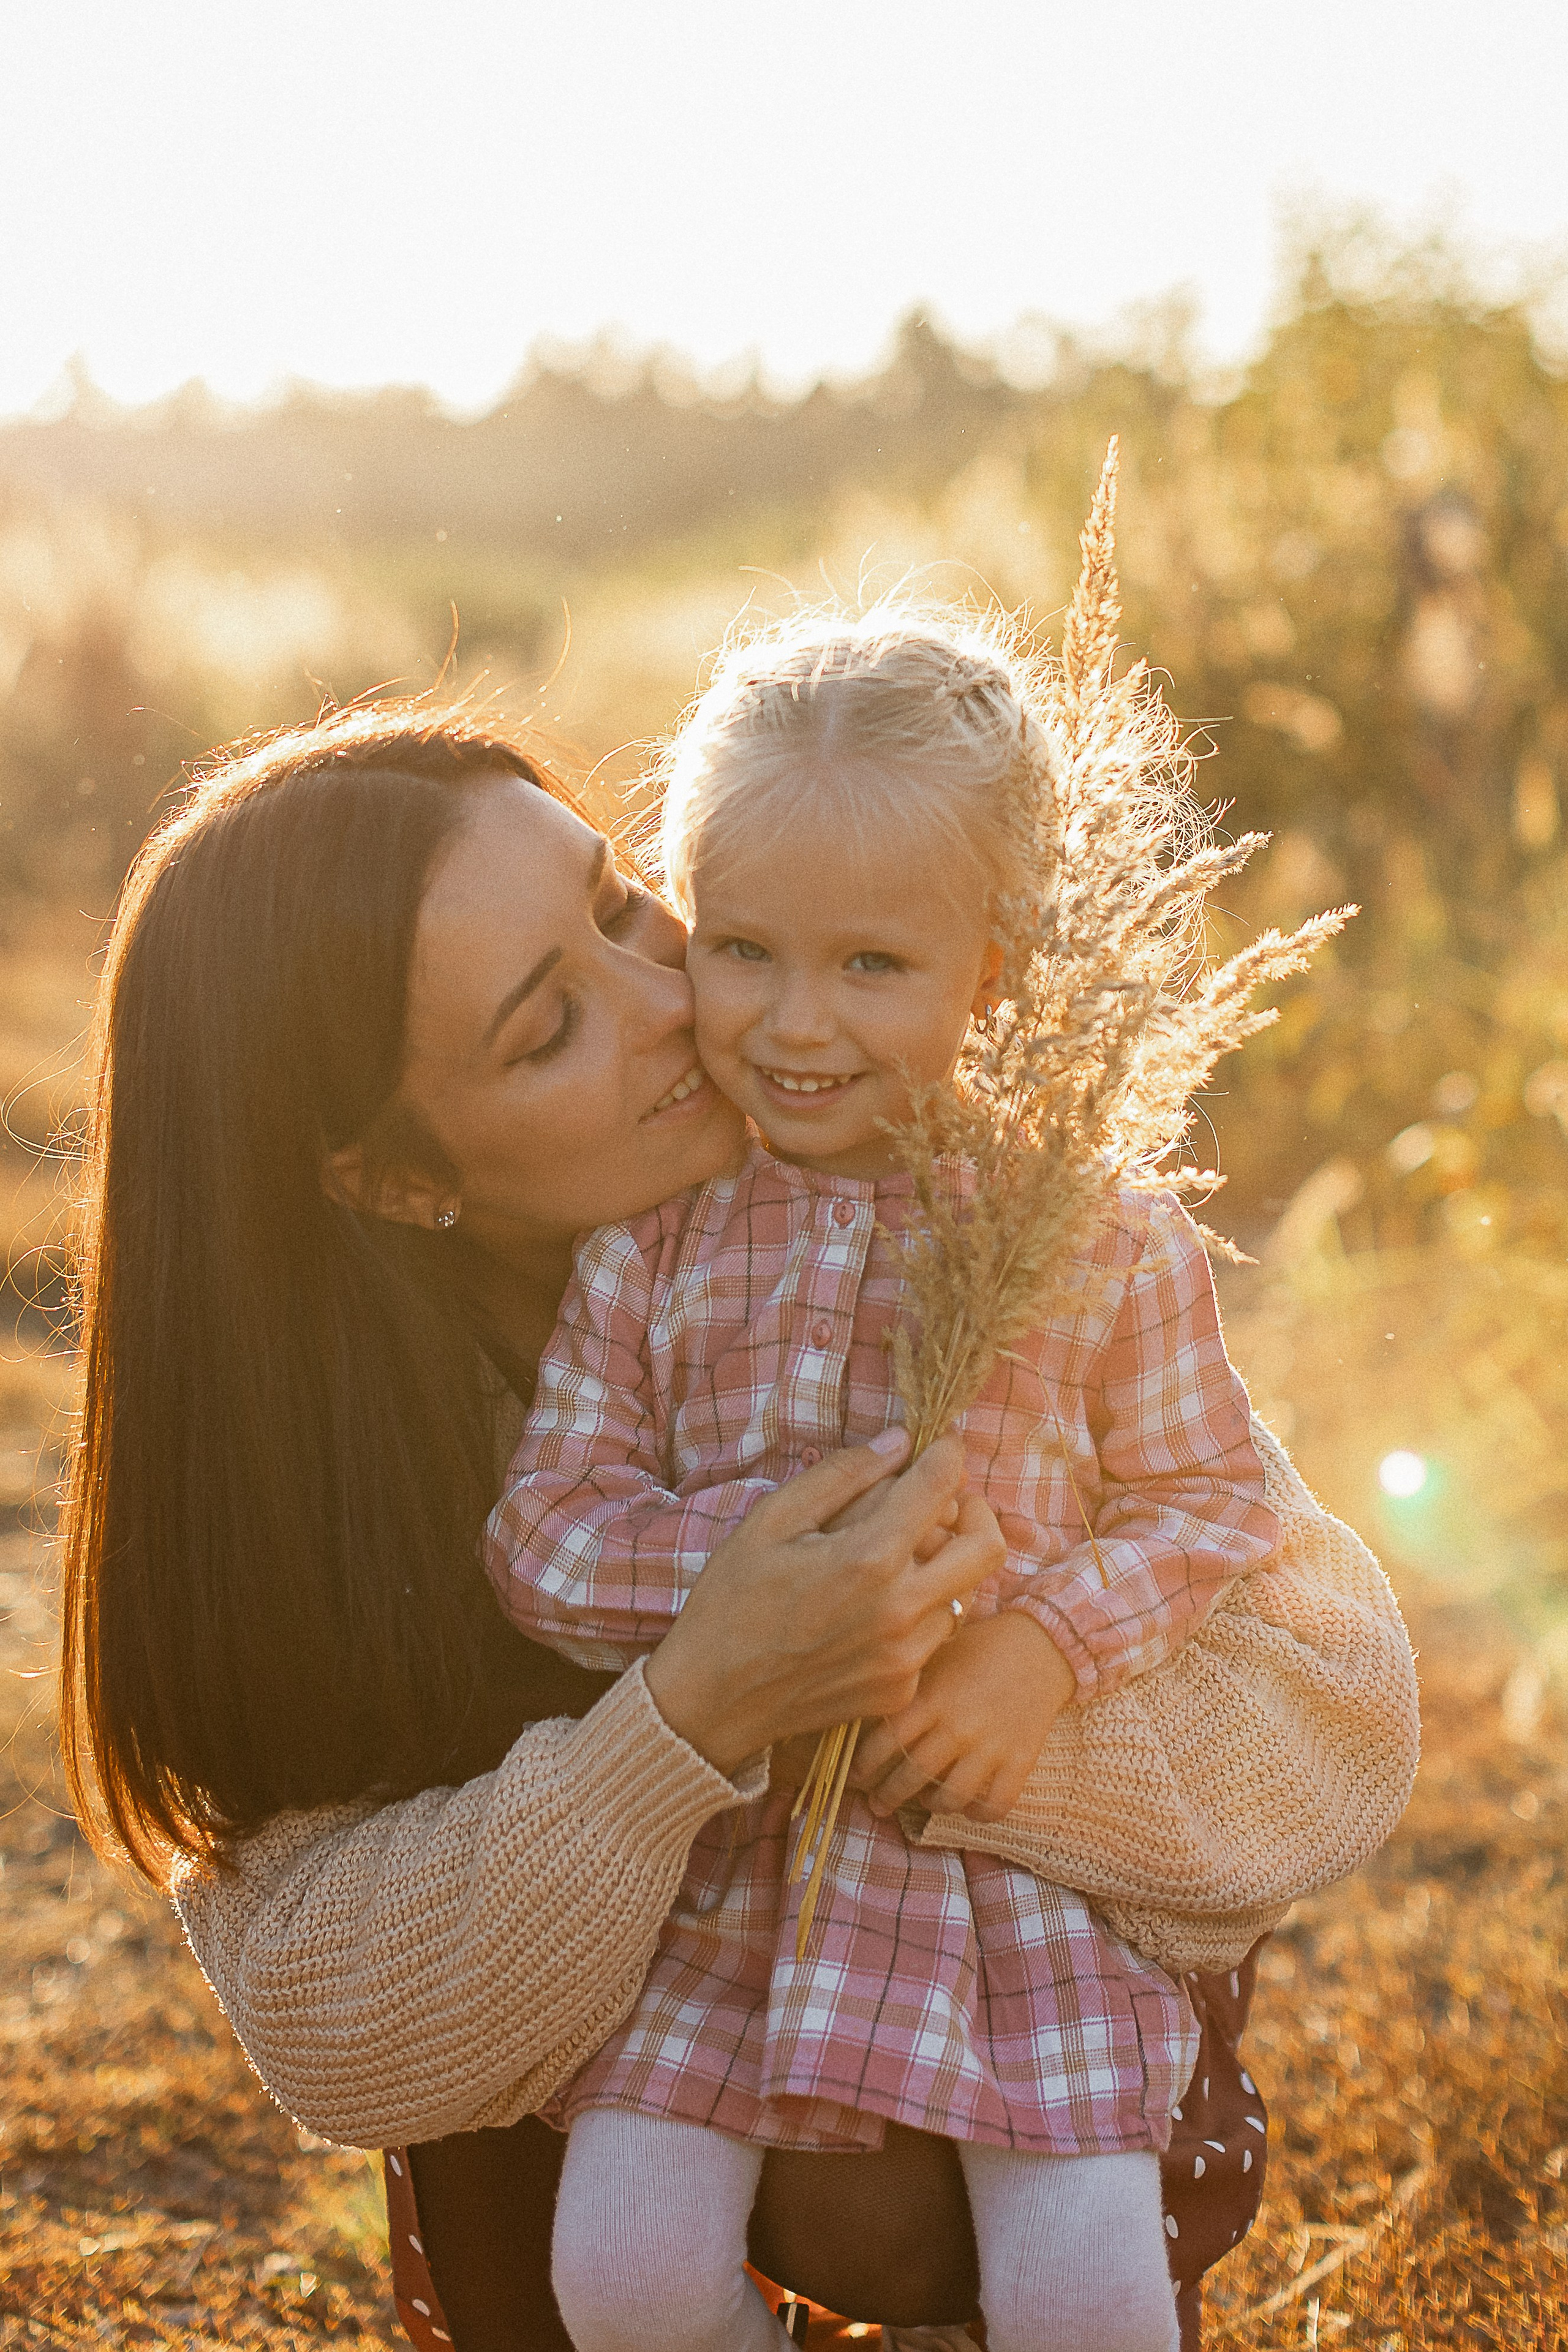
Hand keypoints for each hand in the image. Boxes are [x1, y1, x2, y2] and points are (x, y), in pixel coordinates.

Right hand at [644, 1431, 1002, 1774]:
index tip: (941, 1444)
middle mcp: (901, 1610)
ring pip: (963, 1592)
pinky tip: (872, 1608)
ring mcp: (906, 1657)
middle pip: (987, 1546)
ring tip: (898, 1556)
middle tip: (945, 1498)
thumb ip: (842, 1476)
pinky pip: (933, 1636)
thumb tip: (899, 1440)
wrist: (712, 1699)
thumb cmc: (732, 1600)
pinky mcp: (900, 1690)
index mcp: (868, 1559)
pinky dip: (916, 1611)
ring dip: (943, 1565)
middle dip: (974, 1509)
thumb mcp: (772, 1521)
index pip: (940, 1486)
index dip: (946, 1452)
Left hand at [849, 1610, 1076, 1823]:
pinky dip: (977, 1813)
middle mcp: (958, 1727)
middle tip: (878, 1805)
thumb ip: (907, 1685)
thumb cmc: (980, 1647)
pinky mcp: (1020, 1761)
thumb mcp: (936, 1657)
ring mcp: (990, 1747)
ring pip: (950, 1797)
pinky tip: (968, 1806)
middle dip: (887, 1796)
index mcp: (932, 1698)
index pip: (885, 1742)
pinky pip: (994, 1805)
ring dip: (931, 1806)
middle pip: (912, 1775)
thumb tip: (870, 1711)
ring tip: (923, 1802)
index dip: (864, 1765)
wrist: (1041, 1645)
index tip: (856, 1775)